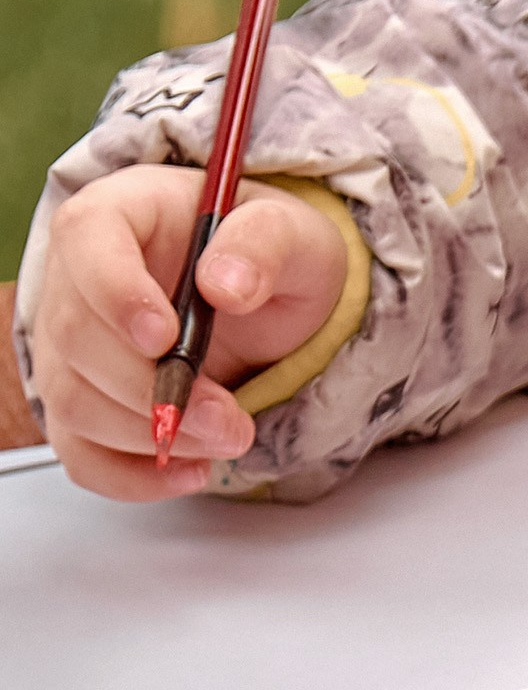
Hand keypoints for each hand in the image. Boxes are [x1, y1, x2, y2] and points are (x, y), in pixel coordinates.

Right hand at [30, 167, 345, 498]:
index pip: (86, 239)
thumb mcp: (293, 235)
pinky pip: (81, 452)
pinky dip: (131, 476)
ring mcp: (71, 346)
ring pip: (75, 403)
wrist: (267, 301)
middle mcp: (79, 277)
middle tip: (229, 420)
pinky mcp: (85, 401)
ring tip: (226, 438)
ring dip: (150, 437)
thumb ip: (265, 244)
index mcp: (120, 214)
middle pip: (76, 338)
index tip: (166, 338)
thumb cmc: (266, 255)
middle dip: (153, 390)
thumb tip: (225, 284)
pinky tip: (188, 470)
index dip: (115, 293)